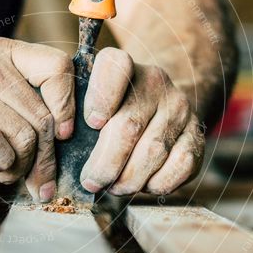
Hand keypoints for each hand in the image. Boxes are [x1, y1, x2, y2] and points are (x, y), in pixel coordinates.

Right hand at [0, 38, 73, 201]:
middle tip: (38, 178)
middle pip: (42, 117)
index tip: (61, 133)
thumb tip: (63, 135)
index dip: (67, 105)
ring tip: (9, 172)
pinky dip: (2, 163)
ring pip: (24, 135)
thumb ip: (20, 94)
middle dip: (46, 157)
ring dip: (23, 165)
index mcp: (2, 53)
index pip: (59, 67)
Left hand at [79, 48, 203, 194]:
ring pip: (153, 150)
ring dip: (129, 178)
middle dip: (106, 162)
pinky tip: (144, 185)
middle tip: (91, 180)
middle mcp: (155, 82)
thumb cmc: (109, 108)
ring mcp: (179, 108)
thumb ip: (73, 112)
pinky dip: (159, 182)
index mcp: (123, 65)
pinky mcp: (195, 135)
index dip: (102, 97)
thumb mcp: (88, 97)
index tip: (91, 123)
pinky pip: (181, 164)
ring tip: (114, 187)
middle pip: (129, 125)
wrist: (159, 100)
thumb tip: (56, 149)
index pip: (115, 68)